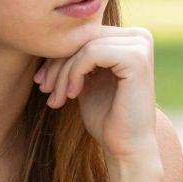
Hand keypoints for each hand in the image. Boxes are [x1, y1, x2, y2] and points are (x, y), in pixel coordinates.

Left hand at [36, 25, 159, 163]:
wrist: (126, 147)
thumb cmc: (106, 117)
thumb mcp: (87, 80)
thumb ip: (78, 57)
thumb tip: (47, 37)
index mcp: (131, 39)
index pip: (85, 34)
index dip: (59, 56)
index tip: (41, 81)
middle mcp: (140, 37)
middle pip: (83, 37)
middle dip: (57, 64)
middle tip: (43, 89)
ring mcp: (141, 45)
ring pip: (84, 46)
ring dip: (62, 73)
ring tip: (56, 98)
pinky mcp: (136, 58)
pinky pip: (92, 53)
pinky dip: (74, 74)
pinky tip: (72, 95)